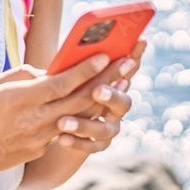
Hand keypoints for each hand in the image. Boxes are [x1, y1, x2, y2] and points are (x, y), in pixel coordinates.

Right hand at [0, 53, 115, 180]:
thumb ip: (21, 77)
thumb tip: (45, 74)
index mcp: (20, 100)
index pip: (60, 83)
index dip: (85, 69)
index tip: (104, 54)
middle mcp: (34, 121)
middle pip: (78, 100)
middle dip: (106, 80)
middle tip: (128, 63)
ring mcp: (38, 139)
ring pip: (76, 116)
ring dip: (99, 100)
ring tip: (118, 84)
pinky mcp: (37, 150)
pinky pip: (60, 130)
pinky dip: (76, 116)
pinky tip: (88, 106)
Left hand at [53, 39, 147, 154]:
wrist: (51, 132)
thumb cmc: (55, 93)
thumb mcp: (60, 77)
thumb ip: (67, 68)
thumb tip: (63, 60)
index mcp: (112, 83)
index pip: (128, 68)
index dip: (135, 56)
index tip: (138, 43)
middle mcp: (116, 106)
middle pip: (122, 101)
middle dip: (111, 95)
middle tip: (96, 90)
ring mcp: (109, 127)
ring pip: (105, 128)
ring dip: (84, 124)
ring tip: (63, 122)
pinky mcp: (98, 145)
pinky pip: (92, 146)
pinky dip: (77, 142)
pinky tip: (61, 138)